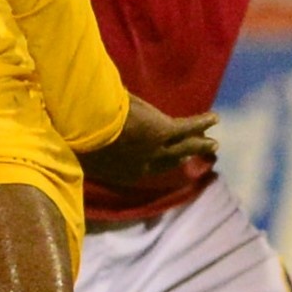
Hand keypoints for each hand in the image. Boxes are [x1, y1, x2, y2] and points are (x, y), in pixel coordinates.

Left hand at [79, 94, 214, 190]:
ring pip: (184, 146)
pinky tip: (214, 118)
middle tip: (201, 156)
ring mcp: (156, 148)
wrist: (84, 126)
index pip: (148, 169)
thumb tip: (81, 146)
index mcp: (124, 173)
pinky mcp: (164, 130)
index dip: (161, 164)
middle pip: (171, 161)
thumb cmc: (77, 138)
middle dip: (185, 157)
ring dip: (199, 144)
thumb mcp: (83, 151)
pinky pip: (188, 127)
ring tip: (213, 144)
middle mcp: (145, 165)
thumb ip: (90, 150)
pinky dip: (201, 122)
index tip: (171, 161)